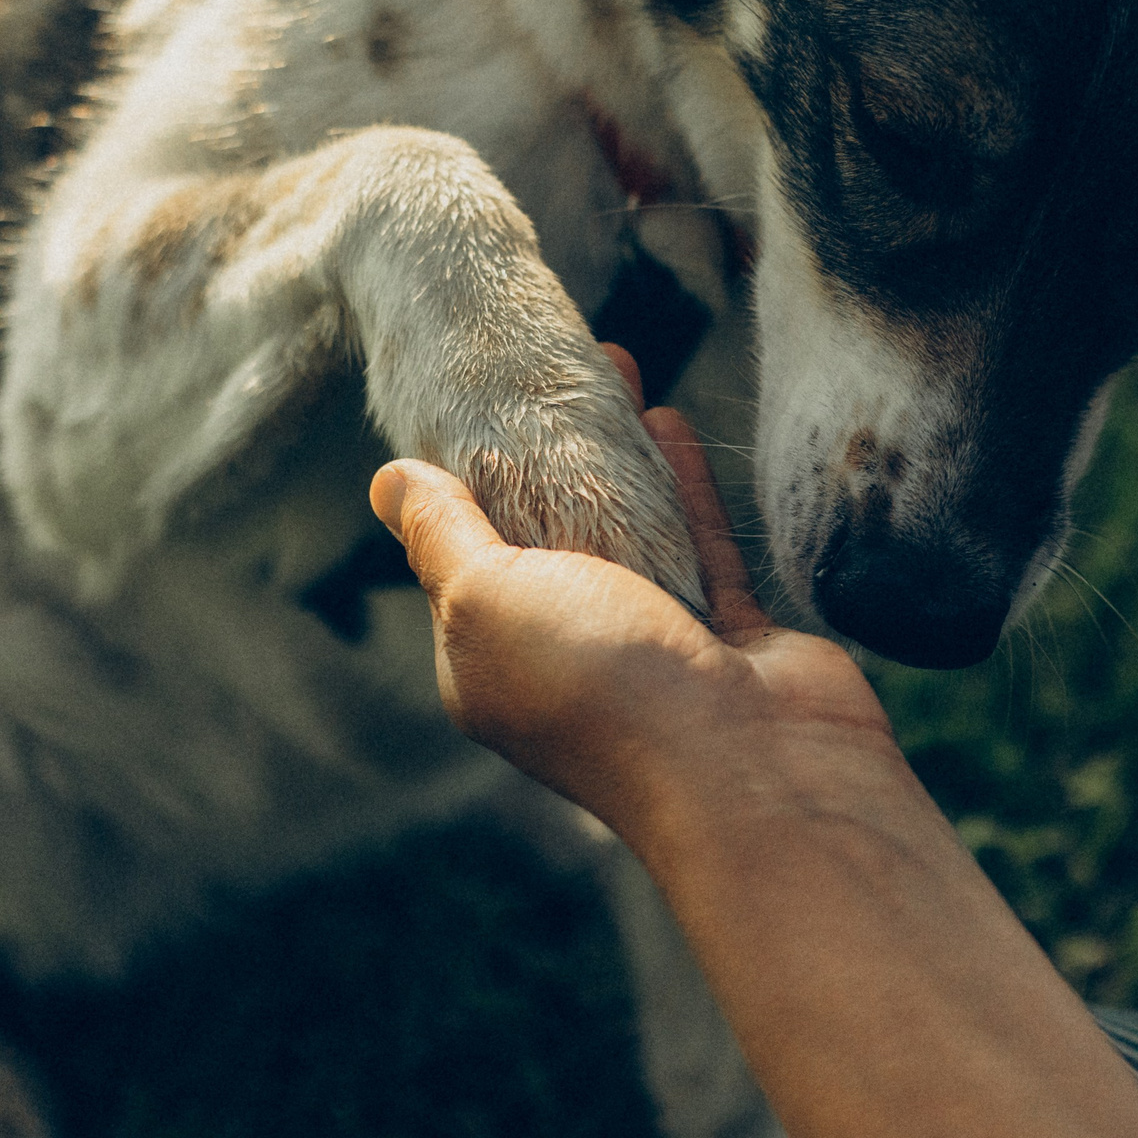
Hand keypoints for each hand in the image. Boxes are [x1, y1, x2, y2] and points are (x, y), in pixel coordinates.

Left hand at [368, 347, 896, 857]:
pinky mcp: (729, 637)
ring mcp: (656, 647)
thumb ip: (443, 535)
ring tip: (610, 367)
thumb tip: (386, 481)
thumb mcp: (486, 601)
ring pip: (629, 531)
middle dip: (545, 454)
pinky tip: (666, 419)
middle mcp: (570, 657)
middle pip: (551, 537)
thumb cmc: (602, 688)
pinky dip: (682, 483)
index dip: (463, 482)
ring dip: (617, 454)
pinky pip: (698, 542)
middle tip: (543, 368)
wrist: (751, 770)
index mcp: (493, 664)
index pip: (461, 564)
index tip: (467, 398)